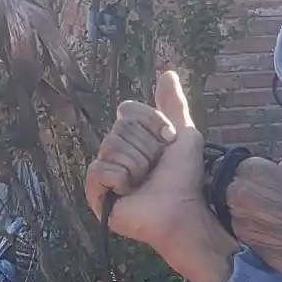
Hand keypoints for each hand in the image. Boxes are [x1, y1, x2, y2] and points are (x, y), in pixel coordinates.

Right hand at [85, 71, 240, 281]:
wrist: (181, 208)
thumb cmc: (184, 177)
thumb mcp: (185, 134)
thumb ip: (174, 105)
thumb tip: (168, 72)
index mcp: (132, 136)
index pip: (129, 110)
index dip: (153, 125)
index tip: (168, 144)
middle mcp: (115, 150)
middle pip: (121, 128)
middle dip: (147, 149)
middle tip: (155, 169)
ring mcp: (104, 171)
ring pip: (112, 147)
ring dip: (137, 165)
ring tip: (144, 182)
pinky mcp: (96, 193)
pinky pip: (99, 169)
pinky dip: (120, 178)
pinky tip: (129, 192)